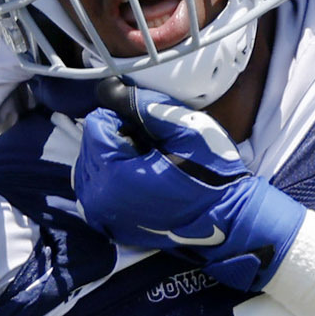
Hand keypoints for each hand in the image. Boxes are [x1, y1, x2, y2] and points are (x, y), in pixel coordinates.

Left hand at [70, 83, 307, 291]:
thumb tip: (107, 88)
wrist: (226, 219)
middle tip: (149, 145)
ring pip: (88, 168)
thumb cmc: (210, 172)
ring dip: (110, 157)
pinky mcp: (110, 227)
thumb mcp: (184, 127)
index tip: (149, 128)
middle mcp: (99, 199)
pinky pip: (94, 192)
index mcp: (114, 175)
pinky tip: (135, 177)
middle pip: (89, 146)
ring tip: (143, 160)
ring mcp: (103, 217)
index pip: (96, 125)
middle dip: (115, 138)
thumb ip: (142, 105)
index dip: (122, 117)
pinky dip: (108, 178)